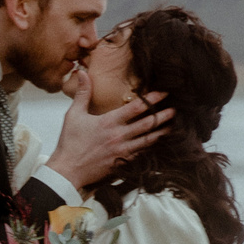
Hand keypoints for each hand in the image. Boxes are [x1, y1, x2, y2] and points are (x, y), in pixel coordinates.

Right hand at [45, 89, 172, 188]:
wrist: (68, 170)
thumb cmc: (69, 143)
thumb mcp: (73, 115)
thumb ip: (82, 93)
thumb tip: (83, 73)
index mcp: (109, 122)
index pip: (136, 108)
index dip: (152, 99)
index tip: (163, 93)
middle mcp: (119, 136)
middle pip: (147, 124)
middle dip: (163, 116)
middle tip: (175, 110)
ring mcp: (122, 151)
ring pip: (148, 140)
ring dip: (162, 132)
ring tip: (174, 127)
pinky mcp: (122, 162)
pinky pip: (142, 154)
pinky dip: (152, 148)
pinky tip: (159, 144)